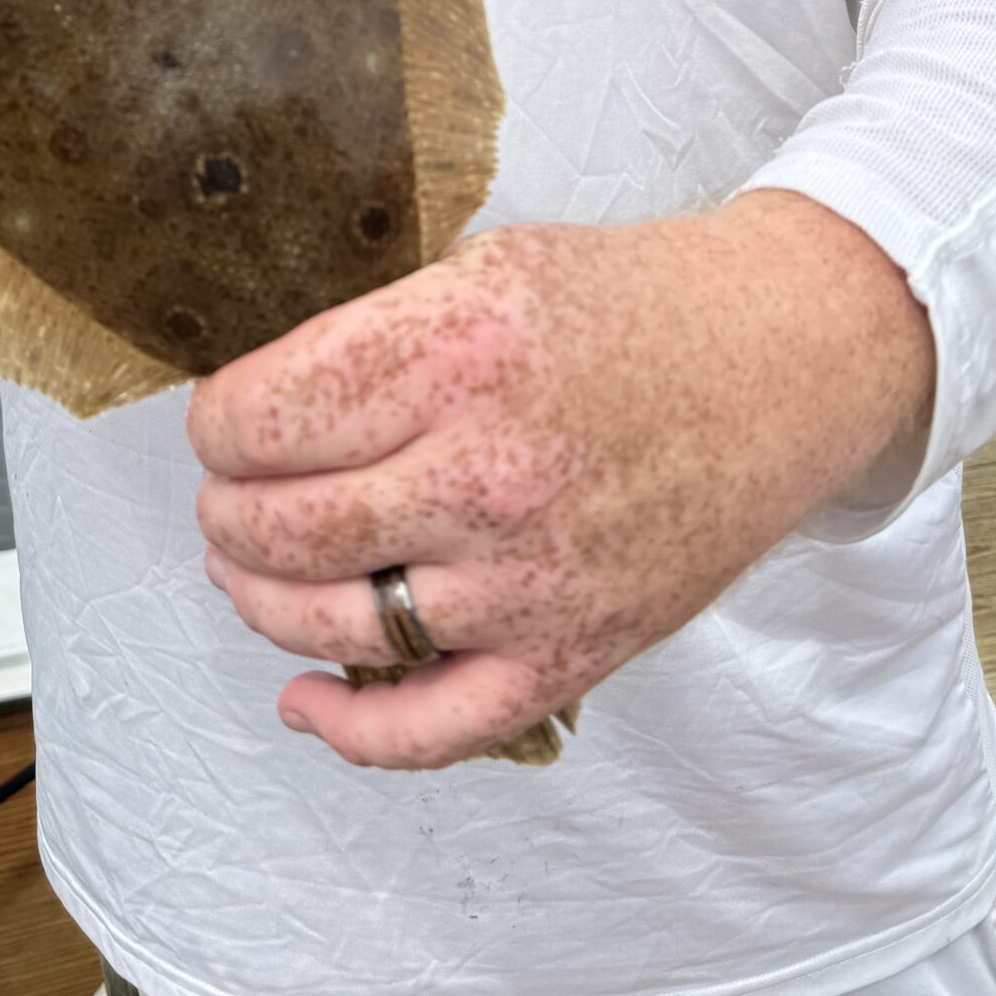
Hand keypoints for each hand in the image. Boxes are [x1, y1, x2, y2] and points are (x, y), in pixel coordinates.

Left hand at [188, 190, 935, 770]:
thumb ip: (376, 334)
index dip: (216, 422)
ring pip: (331, 623)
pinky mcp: (570, 655)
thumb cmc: (632, 304)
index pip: (264, 416)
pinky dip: (347, 730)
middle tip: (227, 488)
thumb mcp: (486, 265)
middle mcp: (487, 472)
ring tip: (247, 564)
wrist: (780, 365)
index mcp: (457, 352)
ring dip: (260, 599)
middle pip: (280, 525)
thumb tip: (262, 403)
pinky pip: (430, 728)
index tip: (219, 418)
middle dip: (225, 509)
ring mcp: (528, 579)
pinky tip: (303, 700)